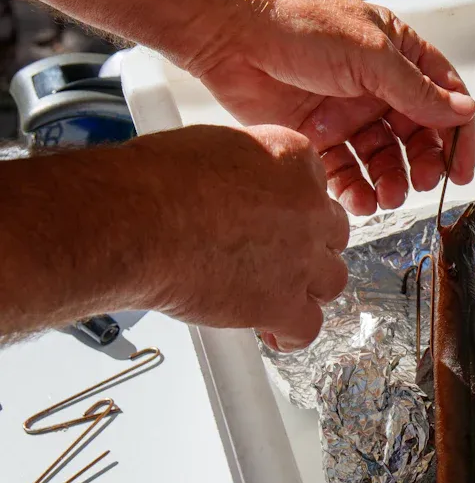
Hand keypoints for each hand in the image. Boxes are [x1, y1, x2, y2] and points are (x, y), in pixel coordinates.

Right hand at [130, 124, 349, 351]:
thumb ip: (243, 170)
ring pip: (330, 281)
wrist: (135, 221)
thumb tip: (237, 187)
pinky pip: (308, 327)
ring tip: (281, 293)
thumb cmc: (153, 181)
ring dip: (308, 288)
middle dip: (309, 247)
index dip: (296, 210)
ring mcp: (301, 258)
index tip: (279, 221)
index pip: (315, 188)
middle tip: (281, 257)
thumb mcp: (212, 148)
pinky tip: (277, 334)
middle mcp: (308, 207)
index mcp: (292, 159)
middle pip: (331, 235)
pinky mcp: (282, 303)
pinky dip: (293, 335)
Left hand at [183, 0, 474, 215]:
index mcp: (400, 58)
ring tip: (387, 197)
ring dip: (390, 182)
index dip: (457, 136)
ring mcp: (348, 113)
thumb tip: (462, 111)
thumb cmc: (296, 22)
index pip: (445, 100)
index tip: (459, 170)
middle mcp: (378, 87)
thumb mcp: (370, 55)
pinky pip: (346, 172)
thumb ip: (418, 91)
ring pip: (383, 160)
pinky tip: (358, 200)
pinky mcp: (318, 136)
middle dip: (422, 165)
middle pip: (417, 137)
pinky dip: (355, 190)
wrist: (230, 31)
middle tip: (420, 184)